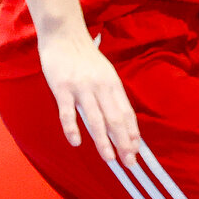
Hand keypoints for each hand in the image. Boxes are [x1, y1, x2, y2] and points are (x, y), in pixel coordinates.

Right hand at [38, 20, 142, 166]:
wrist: (64, 35)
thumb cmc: (85, 58)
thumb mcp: (105, 74)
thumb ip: (111, 95)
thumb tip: (121, 121)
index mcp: (113, 84)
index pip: (126, 113)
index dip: (132, 133)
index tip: (136, 151)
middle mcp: (101, 87)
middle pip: (115, 119)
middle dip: (123, 143)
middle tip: (130, 163)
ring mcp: (81, 88)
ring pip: (95, 119)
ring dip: (103, 141)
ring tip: (110, 159)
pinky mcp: (62, 88)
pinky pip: (67, 112)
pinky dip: (72, 128)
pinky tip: (76, 142)